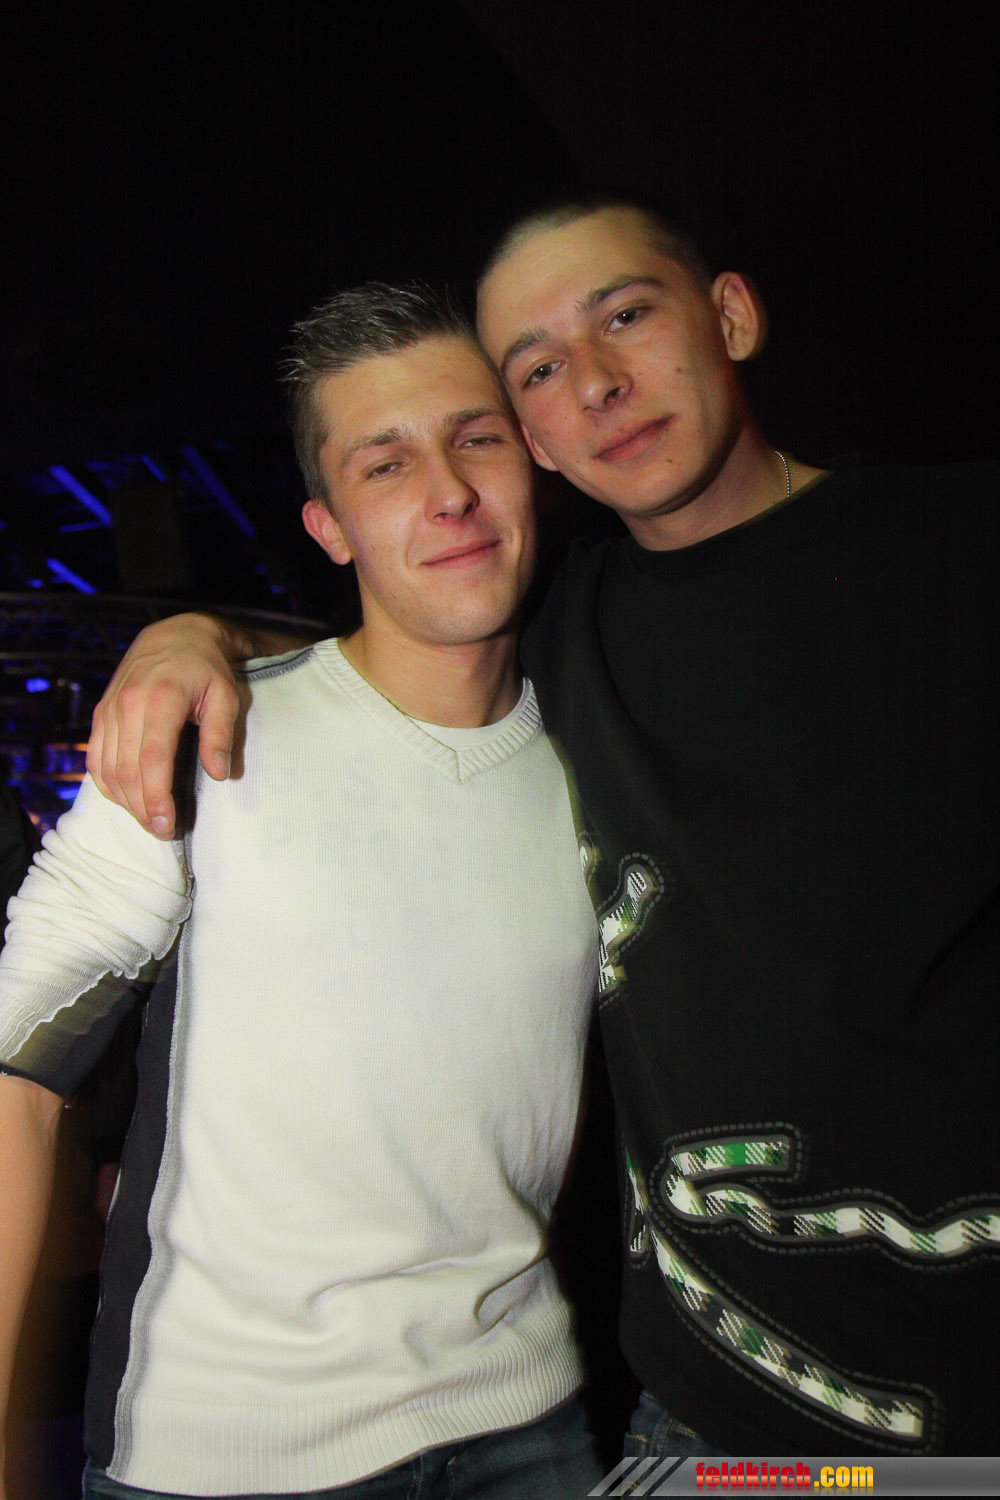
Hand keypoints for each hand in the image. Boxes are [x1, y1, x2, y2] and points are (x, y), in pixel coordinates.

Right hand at [87, 614, 244, 838]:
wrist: (175, 636)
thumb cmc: (206, 669)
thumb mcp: (226, 695)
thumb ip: (221, 734)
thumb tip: (219, 774)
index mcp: (160, 700)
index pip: (151, 761)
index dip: (156, 798)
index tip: (169, 825)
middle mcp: (127, 705)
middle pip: (126, 772)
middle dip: (142, 809)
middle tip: (164, 832)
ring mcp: (109, 710)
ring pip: (106, 769)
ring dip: (125, 802)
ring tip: (150, 820)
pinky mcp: (101, 714)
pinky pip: (95, 758)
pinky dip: (108, 784)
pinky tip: (127, 799)